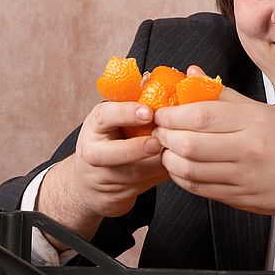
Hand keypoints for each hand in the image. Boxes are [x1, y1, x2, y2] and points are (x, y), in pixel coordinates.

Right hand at [37, 101, 170, 243]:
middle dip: (135, 149)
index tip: (148, 112)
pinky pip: (143, 186)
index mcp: (97, 123)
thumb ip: (142, 104)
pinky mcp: (114, 195)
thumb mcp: (119, 118)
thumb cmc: (115, 138)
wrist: (90, 181)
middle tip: (158, 143)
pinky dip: (160, 178)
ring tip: (174, 156)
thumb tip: (185, 78)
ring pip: (130, 175)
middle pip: (108, 153)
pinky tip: (175, 169)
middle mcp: (93, 150)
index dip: (127, 113)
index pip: (106, 115)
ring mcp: (101, 176)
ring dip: (155, 166)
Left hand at [154, 66, 274, 223]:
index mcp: (253, 122)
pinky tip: (181, 167)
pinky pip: (199, 189)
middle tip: (160, 131)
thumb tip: (192, 74)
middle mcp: (248, 149)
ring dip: (169, 159)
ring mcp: (243, 177)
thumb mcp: (260, 109)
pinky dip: (182, 178)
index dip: (172, 114)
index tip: (161, 112)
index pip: (201, 115)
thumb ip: (223, 94)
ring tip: (168, 149)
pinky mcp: (240, 198)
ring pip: (190, 170)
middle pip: (190, 144)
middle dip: (165, 137)